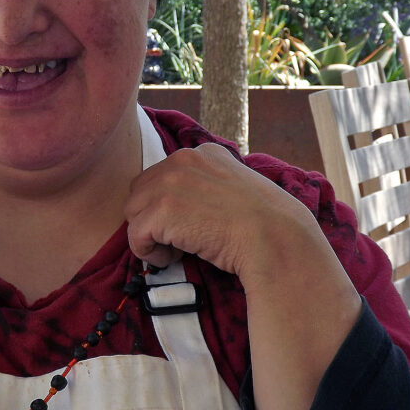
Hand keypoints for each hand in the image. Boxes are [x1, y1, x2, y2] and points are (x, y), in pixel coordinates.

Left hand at [124, 143, 326, 285]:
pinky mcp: (160, 211)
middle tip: (181, 239)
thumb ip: (209, 187)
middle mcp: (182, 159)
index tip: (191, 224)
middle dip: (154, 218)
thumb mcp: (237, 189)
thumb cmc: (265, 225)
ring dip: (151, 236)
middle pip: (141, 191)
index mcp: (203, 152)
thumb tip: (184, 208)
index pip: (163, 176)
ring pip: (134, 212)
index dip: (169, 205)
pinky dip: (149, 253)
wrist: (275, 239)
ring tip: (178, 250)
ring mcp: (169, 182)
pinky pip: (135, 236)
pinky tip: (174, 257)